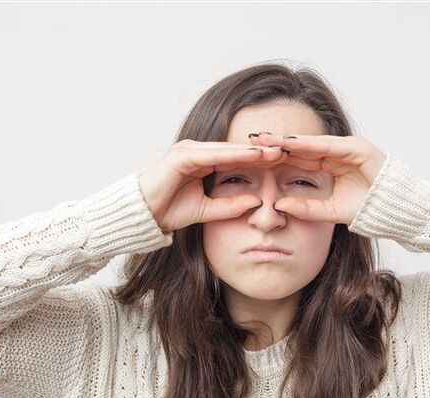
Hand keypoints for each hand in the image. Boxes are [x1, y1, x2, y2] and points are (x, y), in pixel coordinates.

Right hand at [138, 139, 285, 231]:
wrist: (143, 216)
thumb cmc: (169, 211)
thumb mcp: (208, 210)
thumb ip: (230, 206)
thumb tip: (257, 202)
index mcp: (203, 162)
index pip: (236, 159)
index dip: (259, 160)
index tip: (282, 163)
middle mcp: (198, 152)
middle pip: (235, 150)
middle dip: (260, 151)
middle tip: (286, 152)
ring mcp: (189, 150)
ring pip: (227, 149)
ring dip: (251, 151)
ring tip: (274, 152)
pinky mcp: (182, 155)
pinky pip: (212, 154)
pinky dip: (233, 155)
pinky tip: (251, 156)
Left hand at [248, 133, 387, 224]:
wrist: (399, 212)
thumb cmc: (369, 211)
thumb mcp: (330, 212)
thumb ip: (307, 208)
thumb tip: (279, 205)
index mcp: (331, 165)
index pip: (299, 158)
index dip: (277, 156)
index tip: (254, 156)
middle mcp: (338, 153)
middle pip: (301, 147)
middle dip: (277, 143)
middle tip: (251, 139)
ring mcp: (349, 148)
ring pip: (312, 143)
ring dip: (288, 140)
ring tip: (265, 138)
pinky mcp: (360, 148)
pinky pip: (330, 145)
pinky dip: (309, 144)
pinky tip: (289, 143)